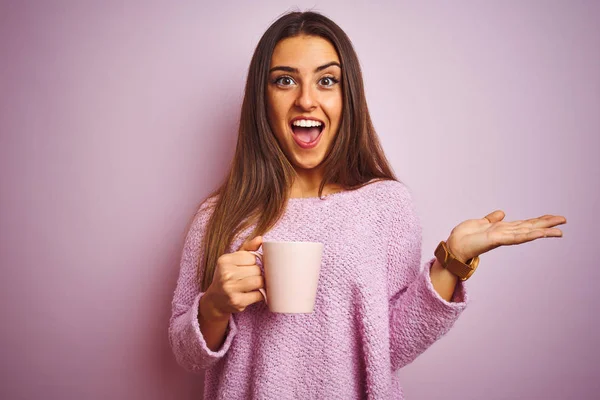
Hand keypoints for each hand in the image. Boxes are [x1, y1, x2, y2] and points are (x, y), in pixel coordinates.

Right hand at [200, 236, 264, 321]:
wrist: (215, 300)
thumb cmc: (227, 276)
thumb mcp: (233, 260)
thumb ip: (247, 248)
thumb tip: (260, 238)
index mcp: (224, 261)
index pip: (252, 257)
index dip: (253, 263)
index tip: (247, 268)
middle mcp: (225, 274)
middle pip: (257, 269)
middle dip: (257, 274)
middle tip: (249, 278)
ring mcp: (231, 289)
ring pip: (259, 281)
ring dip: (260, 284)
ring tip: (252, 285)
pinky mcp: (237, 302)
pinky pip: (259, 295)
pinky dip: (260, 295)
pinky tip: (252, 294)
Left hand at [446, 210, 566, 261]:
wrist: (453, 246)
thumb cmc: (464, 237)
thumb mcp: (479, 223)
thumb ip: (491, 219)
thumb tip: (502, 213)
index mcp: (503, 229)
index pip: (524, 224)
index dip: (538, 220)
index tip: (552, 217)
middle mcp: (505, 234)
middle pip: (530, 227)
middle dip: (547, 224)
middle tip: (564, 220)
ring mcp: (502, 237)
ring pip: (527, 233)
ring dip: (543, 231)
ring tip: (559, 230)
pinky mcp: (496, 239)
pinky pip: (515, 237)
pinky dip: (527, 235)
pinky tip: (538, 233)